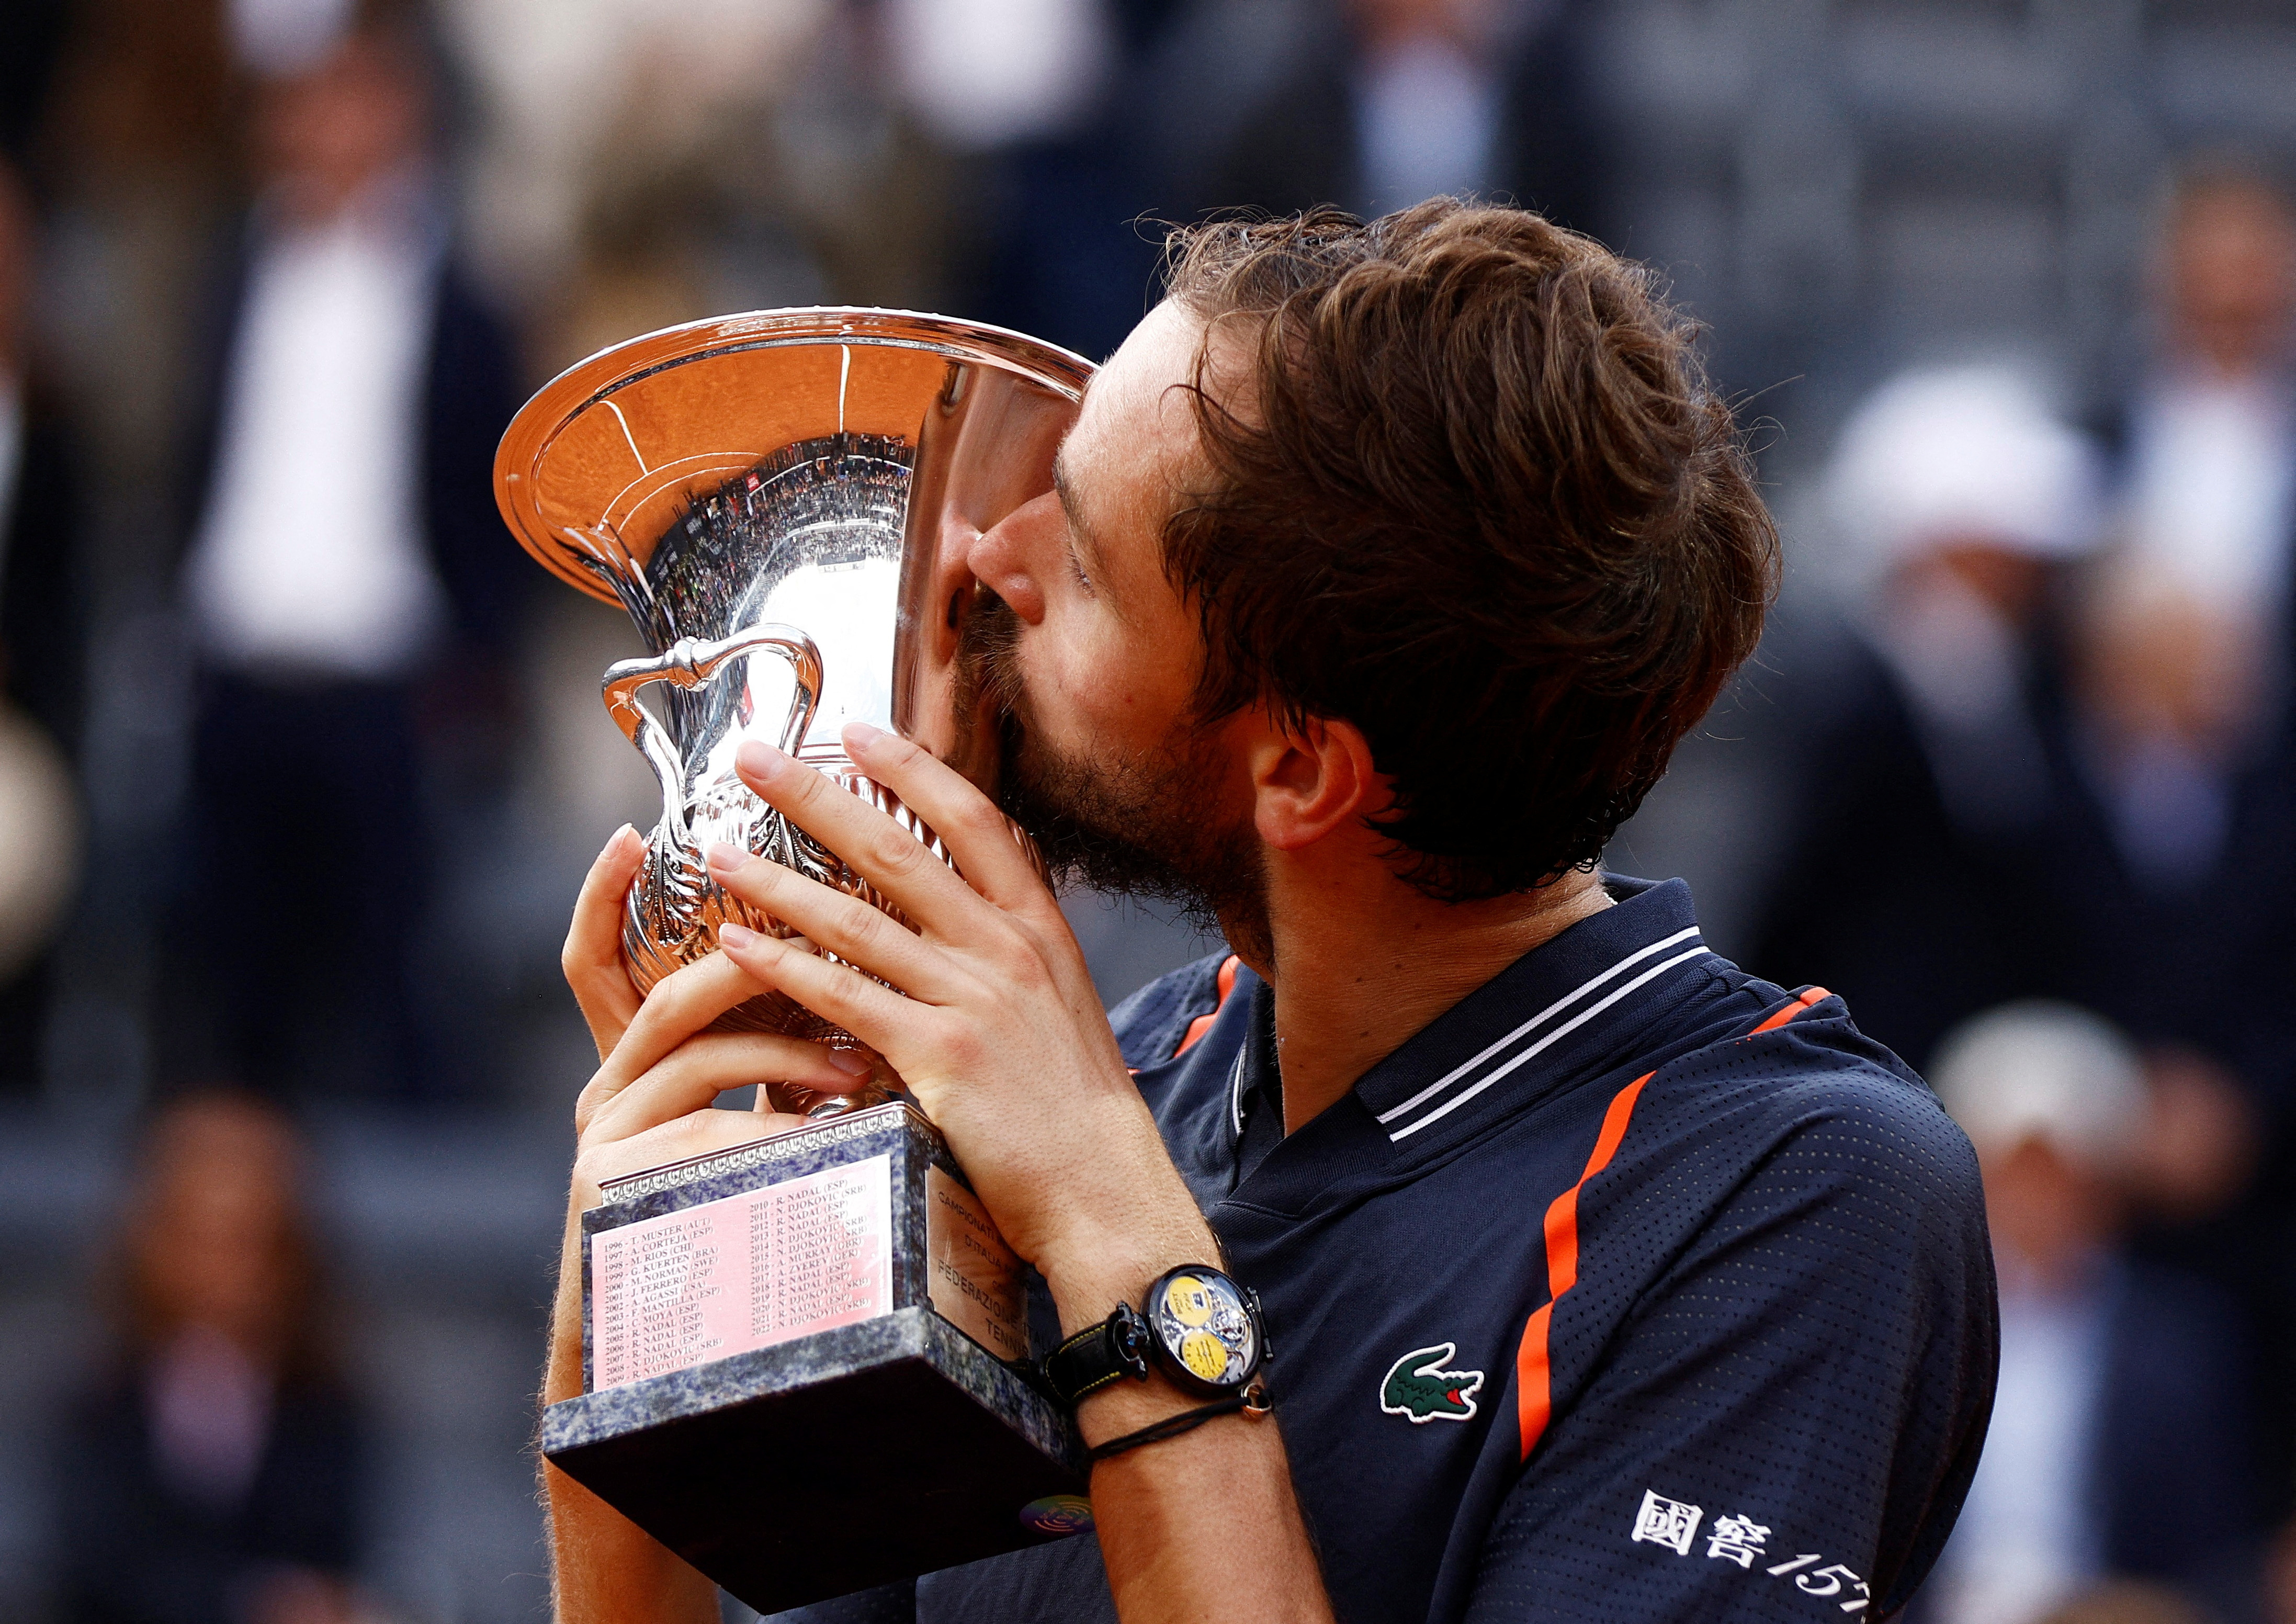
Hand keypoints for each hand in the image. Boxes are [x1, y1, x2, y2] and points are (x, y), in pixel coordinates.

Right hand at [557, 824, 876, 1215]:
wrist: (680, 1356)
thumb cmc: (738, 1232)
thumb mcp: (749, 1131)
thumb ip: (765, 1063)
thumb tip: (850, 1001)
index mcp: (630, 1070)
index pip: (597, 964)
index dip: (601, 896)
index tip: (631, 834)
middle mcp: (602, 1094)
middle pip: (663, 996)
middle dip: (745, 962)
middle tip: (821, 945)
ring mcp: (603, 1141)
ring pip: (697, 1056)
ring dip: (788, 1051)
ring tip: (863, 1063)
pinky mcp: (616, 1188)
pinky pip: (713, 1131)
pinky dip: (782, 1127)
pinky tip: (836, 1139)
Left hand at [704, 722, 1216, 1330]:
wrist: (1106, 1188)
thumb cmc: (1075, 1107)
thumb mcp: (1057, 1005)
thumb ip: (1005, 954)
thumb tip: (948, 916)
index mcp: (1039, 928)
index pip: (972, 820)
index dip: (912, 771)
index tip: (858, 732)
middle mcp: (1007, 949)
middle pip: (899, 851)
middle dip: (818, 798)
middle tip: (755, 759)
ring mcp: (974, 998)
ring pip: (858, 919)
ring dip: (779, 880)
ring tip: (719, 852)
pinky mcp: (940, 1055)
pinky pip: (845, 997)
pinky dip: (786, 965)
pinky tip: (739, 944)